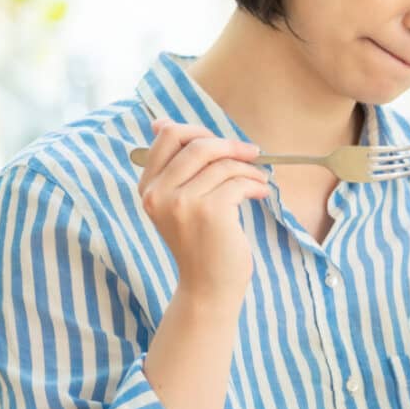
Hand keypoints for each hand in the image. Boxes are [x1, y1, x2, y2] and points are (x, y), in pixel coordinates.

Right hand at [136, 119, 269, 305]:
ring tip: (259, 181)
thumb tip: (162, 122)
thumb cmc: (201, 243)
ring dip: (249, 169)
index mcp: (148, 187)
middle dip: (230, 145)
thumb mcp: (178, 203)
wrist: (209, 287)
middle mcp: (158, 193)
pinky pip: (238, 181)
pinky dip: (256, 184)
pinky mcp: (209, 212)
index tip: (222, 143)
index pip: (168, 136)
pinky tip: (261, 193)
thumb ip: (175, 167)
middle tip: (252, 153)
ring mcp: (182, 203)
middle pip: (197, 144)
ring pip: (223, 164)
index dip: (199, 131)